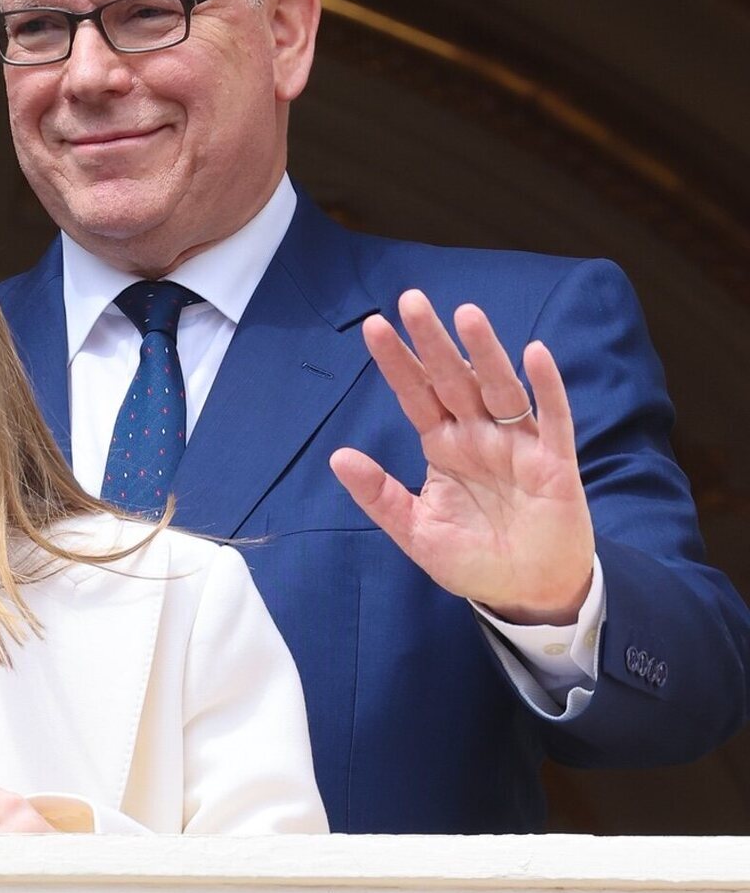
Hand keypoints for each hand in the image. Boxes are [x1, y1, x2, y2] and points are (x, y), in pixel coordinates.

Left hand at [329, 289, 593, 623]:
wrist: (528, 593)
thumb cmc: (472, 560)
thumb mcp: (415, 531)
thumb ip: (379, 495)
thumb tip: (337, 457)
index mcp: (443, 446)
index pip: (415, 394)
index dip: (397, 361)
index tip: (373, 326)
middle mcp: (478, 436)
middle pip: (453, 379)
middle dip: (433, 341)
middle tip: (412, 299)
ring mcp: (518, 445)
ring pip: (499, 388)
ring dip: (484, 351)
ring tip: (466, 314)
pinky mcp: (555, 462)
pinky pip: (553, 418)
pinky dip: (546, 386)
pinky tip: (534, 353)